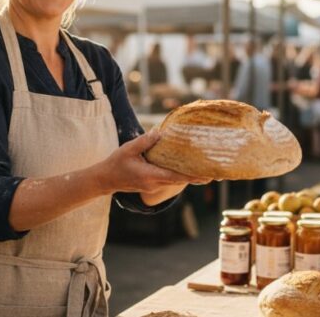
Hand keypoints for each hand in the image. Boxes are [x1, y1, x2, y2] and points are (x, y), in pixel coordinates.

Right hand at [96, 132, 210, 194]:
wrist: (105, 179)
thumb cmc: (116, 163)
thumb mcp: (129, 149)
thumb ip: (145, 141)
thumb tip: (160, 132)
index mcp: (150, 175)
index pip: (175, 176)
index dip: (192, 176)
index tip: (206, 176)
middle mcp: (154, 183)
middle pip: (179, 181)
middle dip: (196, 178)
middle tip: (214, 175)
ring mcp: (153, 186)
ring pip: (175, 182)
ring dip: (189, 178)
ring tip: (205, 174)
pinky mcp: (151, 186)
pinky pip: (169, 181)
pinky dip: (179, 177)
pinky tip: (186, 172)